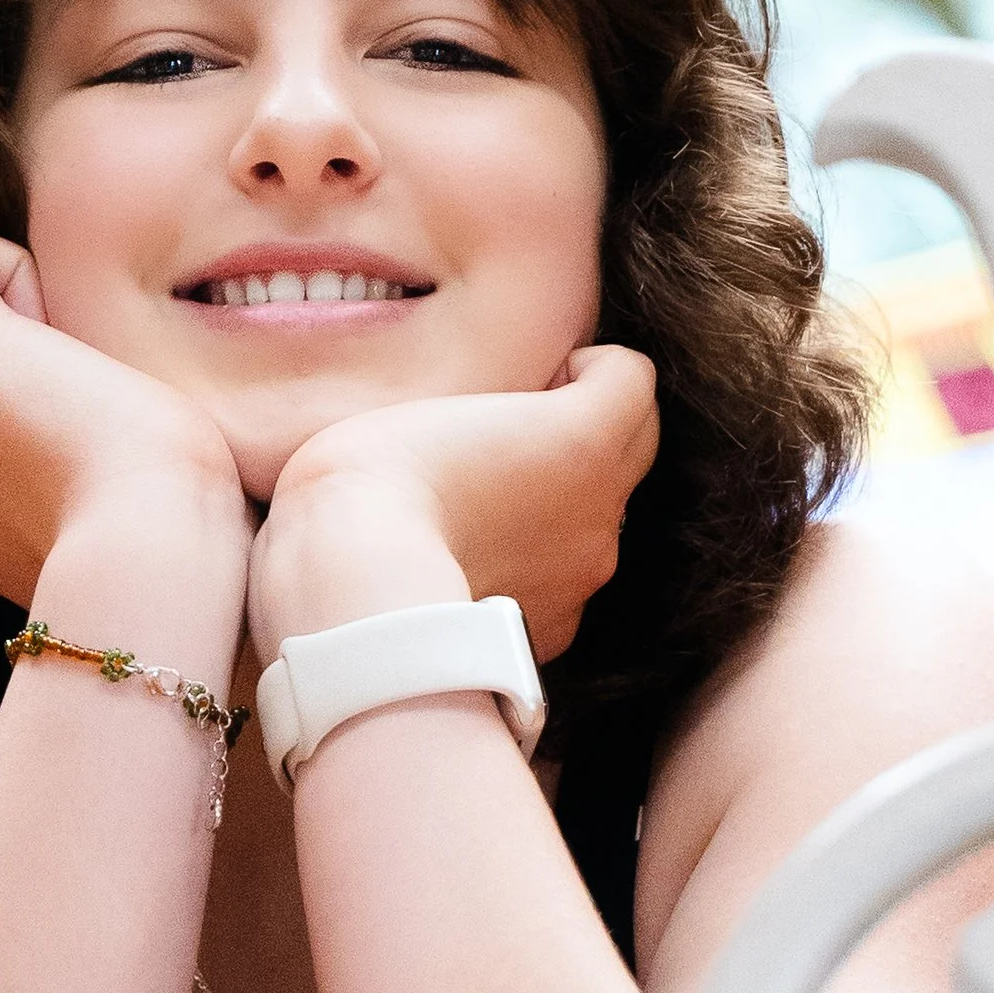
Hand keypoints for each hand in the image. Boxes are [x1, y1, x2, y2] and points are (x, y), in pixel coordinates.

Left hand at [0, 231, 249, 604]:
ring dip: (13, 417)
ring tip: (85, 445)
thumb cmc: (146, 442)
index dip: (23, 279)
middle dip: (7, 351)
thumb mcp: (99, 332)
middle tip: (81, 384)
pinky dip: (16, 480)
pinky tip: (73, 497)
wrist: (148, 565)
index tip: (61, 323)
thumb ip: (25, 304)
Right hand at [249, 345, 658, 660]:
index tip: (536, 382)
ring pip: (598, 513)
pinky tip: (473, 558)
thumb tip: (513, 417)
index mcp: (584, 439)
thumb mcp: (432, 402)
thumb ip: (496, 404)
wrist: (356, 594)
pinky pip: (563, 574)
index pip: (632, 374)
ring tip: (481, 503)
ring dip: (559, 497)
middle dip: (590, 426)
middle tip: (517, 432)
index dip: (584, 367)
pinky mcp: (556, 625)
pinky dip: (534, 560)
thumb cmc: (375, 481)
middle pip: (637, 441)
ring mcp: (583, 574)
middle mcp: (602, 508)